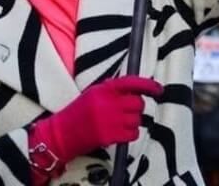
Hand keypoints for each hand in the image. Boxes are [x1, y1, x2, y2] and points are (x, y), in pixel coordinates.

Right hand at [29, 76, 161, 170]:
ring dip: (133, 122)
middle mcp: (107, 103)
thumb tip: (137, 91)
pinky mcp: (108, 136)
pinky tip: (121, 133)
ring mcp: (108, 120)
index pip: (131, 82)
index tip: (158, 89)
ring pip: (137, 119)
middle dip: (137, 108)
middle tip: (128, 112)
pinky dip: (131, 134)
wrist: (60, 133)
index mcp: (103, 89)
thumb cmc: (78, 113)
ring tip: (120, 124)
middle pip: (138, 103)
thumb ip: (113, 90)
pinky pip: (133, 134)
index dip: (148, 85)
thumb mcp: (93, 94)